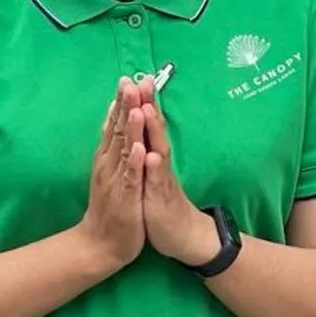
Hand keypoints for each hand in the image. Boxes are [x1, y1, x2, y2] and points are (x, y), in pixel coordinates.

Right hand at [76, 80, 146, 273]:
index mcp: (107, 157)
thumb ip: (113, 149)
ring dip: (130, 127)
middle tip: (130, 80)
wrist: (98, 244)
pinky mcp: (125, 197)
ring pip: (124, 149)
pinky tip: (140, 148)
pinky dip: (135, 162)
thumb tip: (114, 123)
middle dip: (126, 105)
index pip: (114, 124)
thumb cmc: (109, 208)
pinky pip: (130, 177)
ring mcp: (116, 179)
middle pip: (117, 129)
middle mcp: (108, 164)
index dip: (122, 101)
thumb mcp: (110, 173)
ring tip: (137, 106)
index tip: (128, 77)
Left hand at [138, 84, 218, 266]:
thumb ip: (146, 150)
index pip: (146, 125)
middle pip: (154, 129)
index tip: (132, 78)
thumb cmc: (161, 202)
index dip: (140, 102)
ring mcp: (161, 179)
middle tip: (143, 80)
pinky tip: (151, 155)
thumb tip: (141, 129)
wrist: (183, 237)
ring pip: (158, 150)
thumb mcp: (149, 173)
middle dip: (148, 105)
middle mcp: (159, 163)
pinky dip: (154, 168)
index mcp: (152, 156)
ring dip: (153, 130)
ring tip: (147, 109)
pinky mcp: (162, 199)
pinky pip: (157, 181)